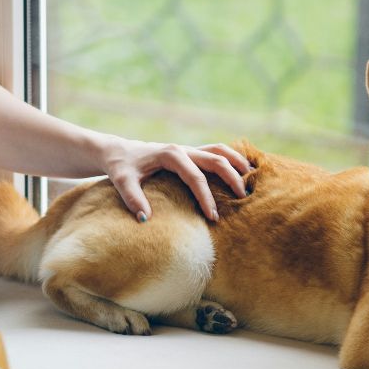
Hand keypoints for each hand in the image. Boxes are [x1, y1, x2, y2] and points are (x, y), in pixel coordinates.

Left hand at [99, 139, 251, 222]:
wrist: (116, 152)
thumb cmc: (120, 166)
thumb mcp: (121, 181)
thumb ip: (132, 198)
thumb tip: (145, 219)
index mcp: (170, 154)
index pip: (195, 177)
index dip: (206, 197)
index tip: (213, 217)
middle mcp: (182, 149)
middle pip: (216, 159)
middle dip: (232, 178)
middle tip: (243, 198)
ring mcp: (187, 149)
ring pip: (220, 150)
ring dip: (237, 162)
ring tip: (251, 178)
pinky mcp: (189, 153)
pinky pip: (214, 152)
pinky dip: (230, 159)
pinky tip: (241, 170)